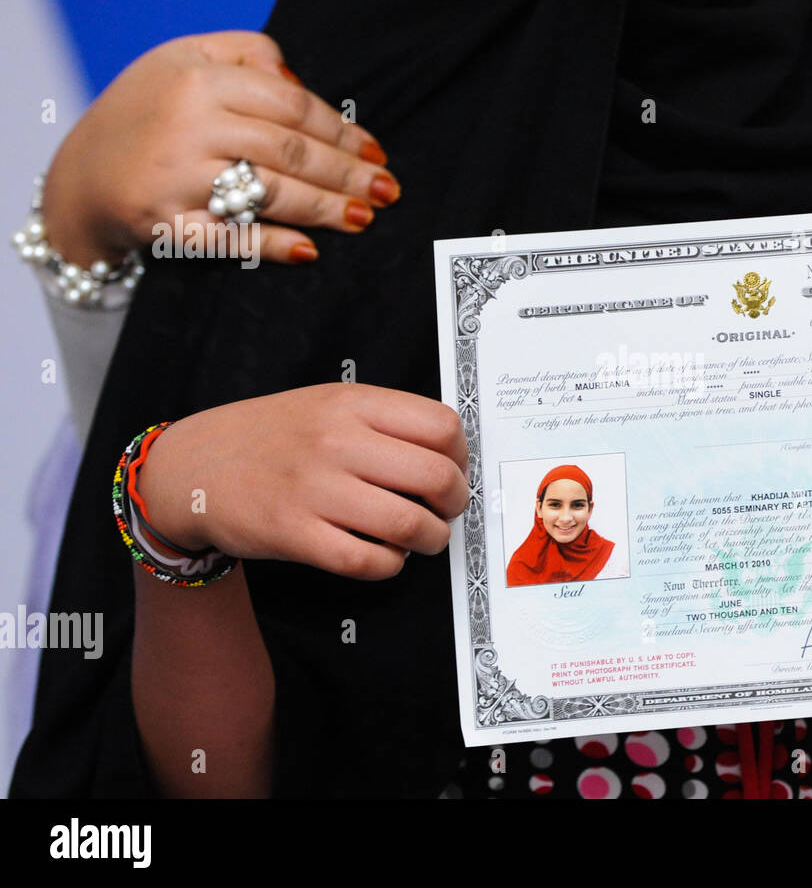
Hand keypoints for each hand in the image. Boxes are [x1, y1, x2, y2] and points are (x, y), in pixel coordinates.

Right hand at [41, 31, 396, 266]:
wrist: (82, 176)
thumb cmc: (147, 114)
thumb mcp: (184, 59)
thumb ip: (245, 54)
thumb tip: (300, 83)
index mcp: (198, 81)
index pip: (289, 105)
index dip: (339, 130)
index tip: (374, 152)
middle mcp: (188, 126)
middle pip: (288, 150)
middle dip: (345, 173)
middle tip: (386, 190)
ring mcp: (176, 177)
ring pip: (268, 192)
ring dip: (324, 209)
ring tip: (364, 218)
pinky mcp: (165, 223)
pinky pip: (228, 238)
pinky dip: (270, 245)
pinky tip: (307, 250)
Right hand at [135, 384, 468, 579]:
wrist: (192, 466)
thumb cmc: (268, 437)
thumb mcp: (326, 404)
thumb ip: (383, 421)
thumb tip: (448, 453)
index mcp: (351, 404)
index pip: (442, 427)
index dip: (462, 456)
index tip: (455, 469)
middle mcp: (337, 442)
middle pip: (436, 477)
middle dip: (455, 503)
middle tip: (446, 511)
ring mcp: (315, 489)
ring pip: (410, 524)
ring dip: (431, 540)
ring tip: (424, 538)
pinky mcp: (296, 534)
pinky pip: (368, 561)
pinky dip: (390, 565)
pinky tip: (385, 555)